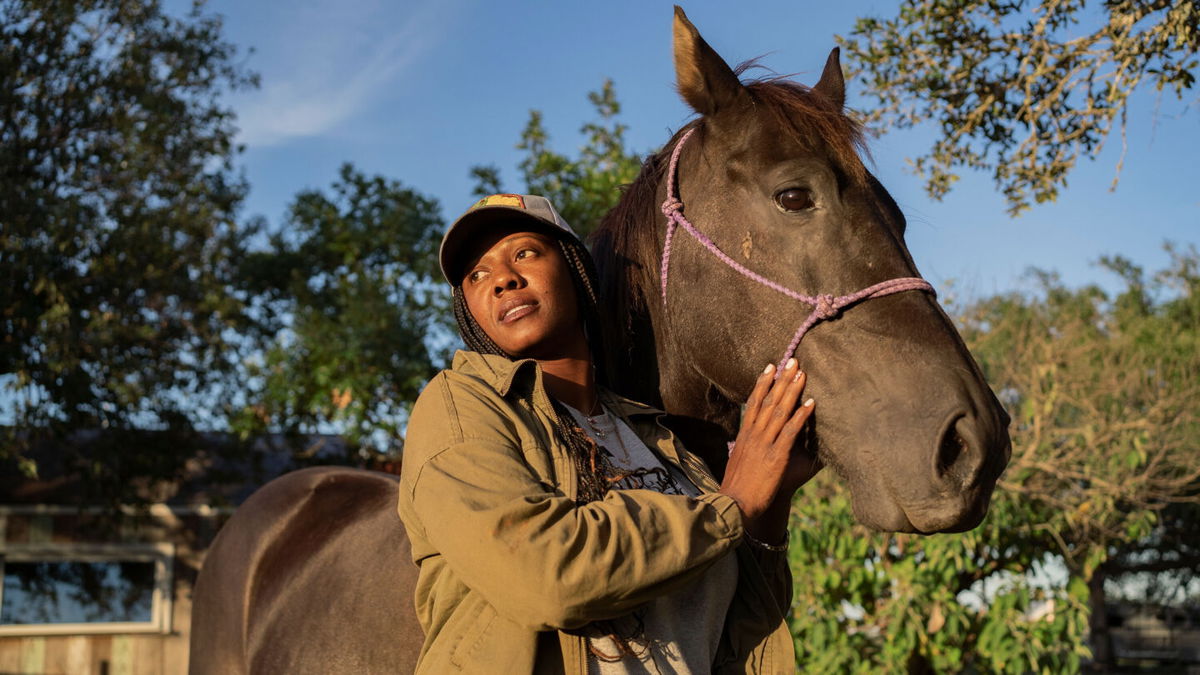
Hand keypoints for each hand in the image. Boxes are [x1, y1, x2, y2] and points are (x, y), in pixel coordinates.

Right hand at [718, 358, 817, 526]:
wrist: (734, 506)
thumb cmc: (738, 491)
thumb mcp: (738, 464)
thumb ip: (746, 451)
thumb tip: (748, 445)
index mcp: (745, 436)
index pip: (753, 403)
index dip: (762, 383)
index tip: (770, 367)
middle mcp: (754, 435)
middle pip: (768, 401)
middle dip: (781, 379)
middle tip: (791, 360)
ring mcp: (765, 445)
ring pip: (779, 411)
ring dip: (792, 390)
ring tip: (802, 373)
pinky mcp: (776, 456)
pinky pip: (790, 431)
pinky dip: (801, 416)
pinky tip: (811, 403)